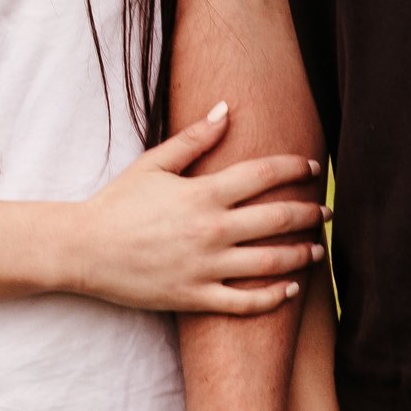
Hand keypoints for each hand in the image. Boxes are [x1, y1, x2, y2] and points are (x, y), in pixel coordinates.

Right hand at [66, 102, 325, 313]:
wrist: (84, 249)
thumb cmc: (118, 203)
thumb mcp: (154, 164)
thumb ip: (194, 138)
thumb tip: (227, 108)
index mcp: (203, 193)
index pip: (263, 175)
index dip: (294, 169)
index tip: (312, 167)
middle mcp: (211, 230)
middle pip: (277, 219)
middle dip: (309, 214)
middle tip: (326, 211)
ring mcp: (205, 267)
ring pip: (269, 262)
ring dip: (300, 255)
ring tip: (317, 250)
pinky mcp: (195, 297)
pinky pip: (244, 302)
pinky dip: (272, 297)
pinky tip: (289, 289)